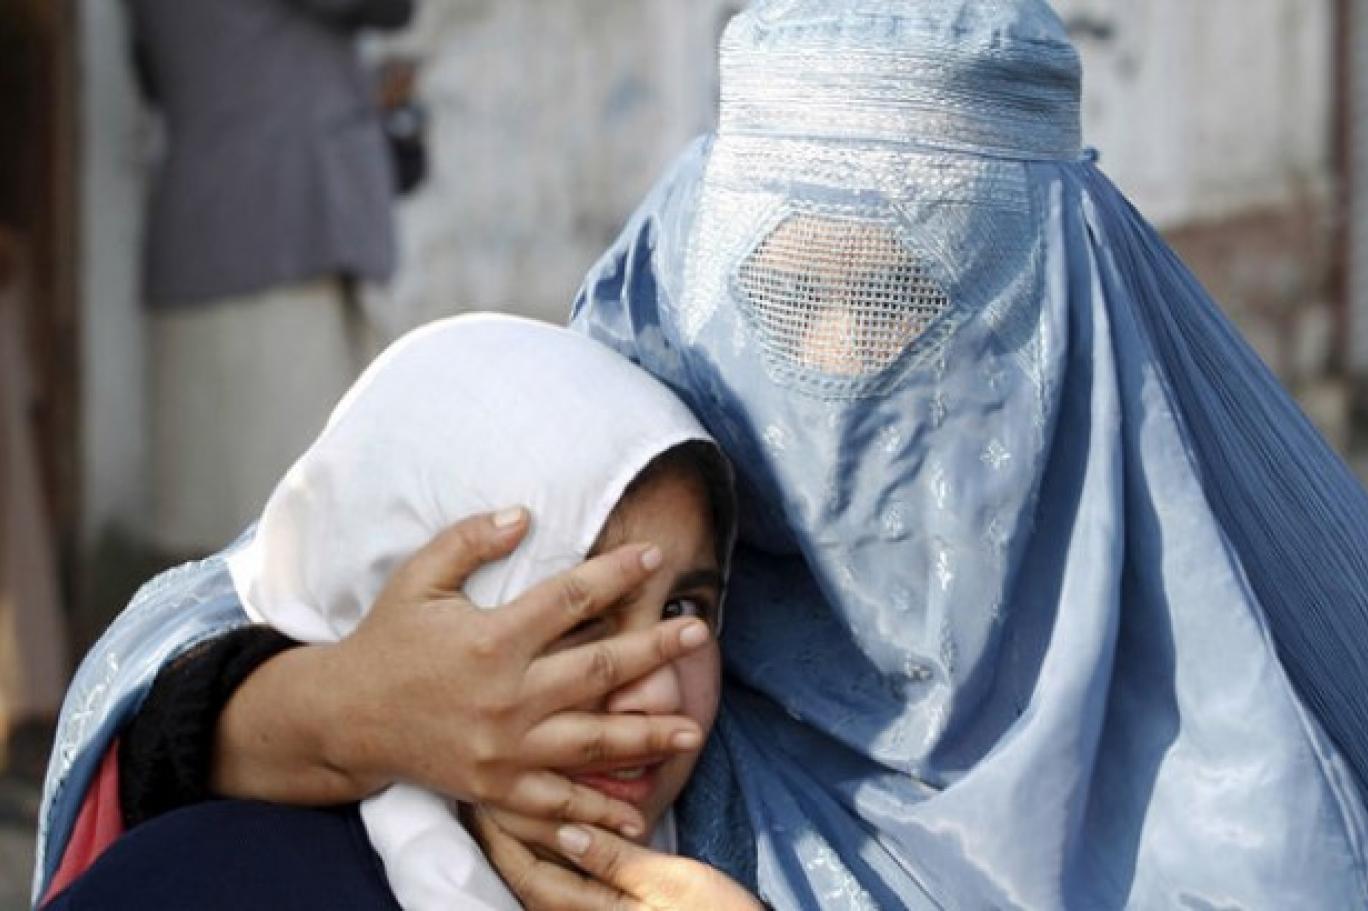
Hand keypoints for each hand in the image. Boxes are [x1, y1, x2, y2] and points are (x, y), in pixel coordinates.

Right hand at [213, 508, 711, 837]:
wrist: (344, 716)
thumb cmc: (387, 640)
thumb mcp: (418, 578)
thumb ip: (470, 541)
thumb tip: (525, 513)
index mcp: (491, 638)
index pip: (570, 598)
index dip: (617, 574)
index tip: (656, 556)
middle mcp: (505, 694)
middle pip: (597, 670)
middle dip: (655, 652)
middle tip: (699, 635)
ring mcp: (503, 747)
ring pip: (590, 742)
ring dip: (646, 735)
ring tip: (692, 728)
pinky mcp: (495, 787)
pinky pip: (556, 802)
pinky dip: (597, 811)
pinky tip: (637, 814)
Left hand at [468, 809, 762, 910]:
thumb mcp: (672, 882)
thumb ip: (615, 860)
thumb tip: (565, 830)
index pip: (528, 871)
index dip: (502, 833)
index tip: (482, 794)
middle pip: (527, 878)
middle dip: (502, 836)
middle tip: (482, 791)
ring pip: (543, 882)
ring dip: (523, 845)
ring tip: (506, 805)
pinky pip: (566, 886)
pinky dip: (551, 858)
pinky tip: (553, 833)